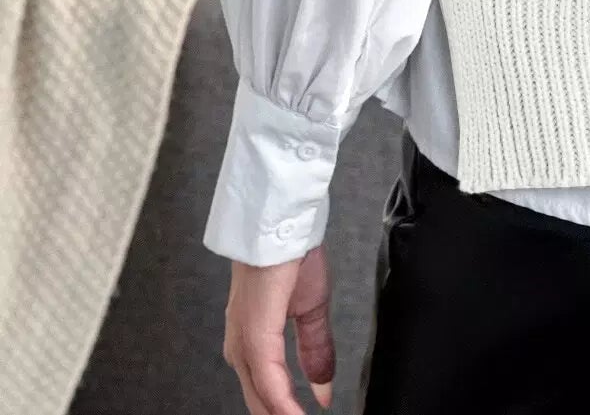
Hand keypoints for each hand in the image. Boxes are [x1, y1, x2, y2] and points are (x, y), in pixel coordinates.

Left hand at [222, 243, 334, 412]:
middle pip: (258, 402)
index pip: (264, 394)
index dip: (283, 413)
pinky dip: (282, 402)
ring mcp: (244, 341)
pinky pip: (267, 377)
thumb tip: (324, 389)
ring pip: (259, 396)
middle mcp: (240, 347)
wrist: (285, 219)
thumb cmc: (291, 253)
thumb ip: (316, 350)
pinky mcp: (255, 333)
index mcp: (251, 342)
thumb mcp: (312, 309)